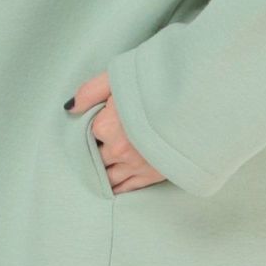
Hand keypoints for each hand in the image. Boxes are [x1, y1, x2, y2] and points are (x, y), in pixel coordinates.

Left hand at [64, 71, 166, 193]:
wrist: (196, 100)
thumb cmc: (156, 83)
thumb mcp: (118, 76)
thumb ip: (90, 91)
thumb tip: (70, 109)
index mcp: (105, 125)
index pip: (87, 133)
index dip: (93, 128)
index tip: (99, 124)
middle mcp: (117, 149)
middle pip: (95, 158)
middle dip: (96, 153)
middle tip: (99, 149)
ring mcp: (135, 165)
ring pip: (108, 178)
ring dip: (103, 175)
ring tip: (101, 172)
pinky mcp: (152, 175)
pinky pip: (128, 188)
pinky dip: (118, 188)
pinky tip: (113, 188)